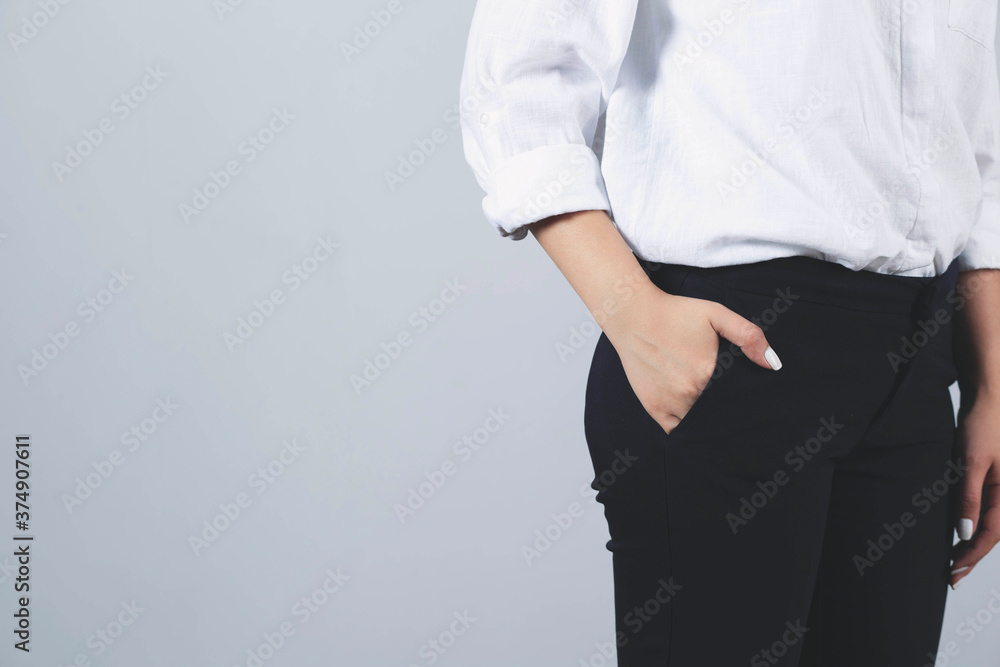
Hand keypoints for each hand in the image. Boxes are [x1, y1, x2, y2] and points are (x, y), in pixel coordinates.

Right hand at [604, 282, 781, 434]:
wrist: (633, 316)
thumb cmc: (676, 313)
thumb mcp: (716, 314)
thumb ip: (748, 335)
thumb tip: (772, 364)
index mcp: (709, 373)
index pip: (737, 400)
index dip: (743, 402)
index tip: (746, 400)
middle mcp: (690, 392)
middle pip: (720, 413)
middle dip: (728, 412)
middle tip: (730, 404)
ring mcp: (671, 403)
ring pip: (700, 424)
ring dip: (709, 421)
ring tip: (713, 409)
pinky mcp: (655, 408)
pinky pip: (677, 430)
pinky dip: (687, 428)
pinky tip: (694, 418)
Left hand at [950, 392, 999, 588]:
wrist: (988, 399)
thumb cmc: (982, 426)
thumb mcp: (970, 462)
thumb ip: (968, 498)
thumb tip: (965, 534)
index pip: (991, 535)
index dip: (971, 556)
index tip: (953, 572)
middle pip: (994, 534)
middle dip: (973, 556)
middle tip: (952, 576)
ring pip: (994, 525)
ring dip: (976, 544)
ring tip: (956, 561)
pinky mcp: (996, 481)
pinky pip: (991, 511)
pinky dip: (978, 526)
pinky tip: (965, 534)